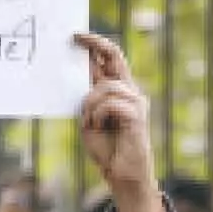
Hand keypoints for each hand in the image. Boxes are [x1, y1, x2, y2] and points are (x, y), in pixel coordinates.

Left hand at [73, 33, 153, 196]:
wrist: (123, 176)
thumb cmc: (107, 149)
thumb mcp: (89, 117)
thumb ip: (88, 96)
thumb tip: (78, 71)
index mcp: (119, 91)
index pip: (111, 58)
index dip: (95, 43)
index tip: (76, 35)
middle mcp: (131, 92)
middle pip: (115, 57)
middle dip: (95, 44)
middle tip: (75, 38)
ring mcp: (136, 102)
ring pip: (106, 86)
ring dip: (90, 103)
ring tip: (89, 121)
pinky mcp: (137, 116)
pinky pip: (110, 104)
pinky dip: (97, 114)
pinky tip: (97, 126)